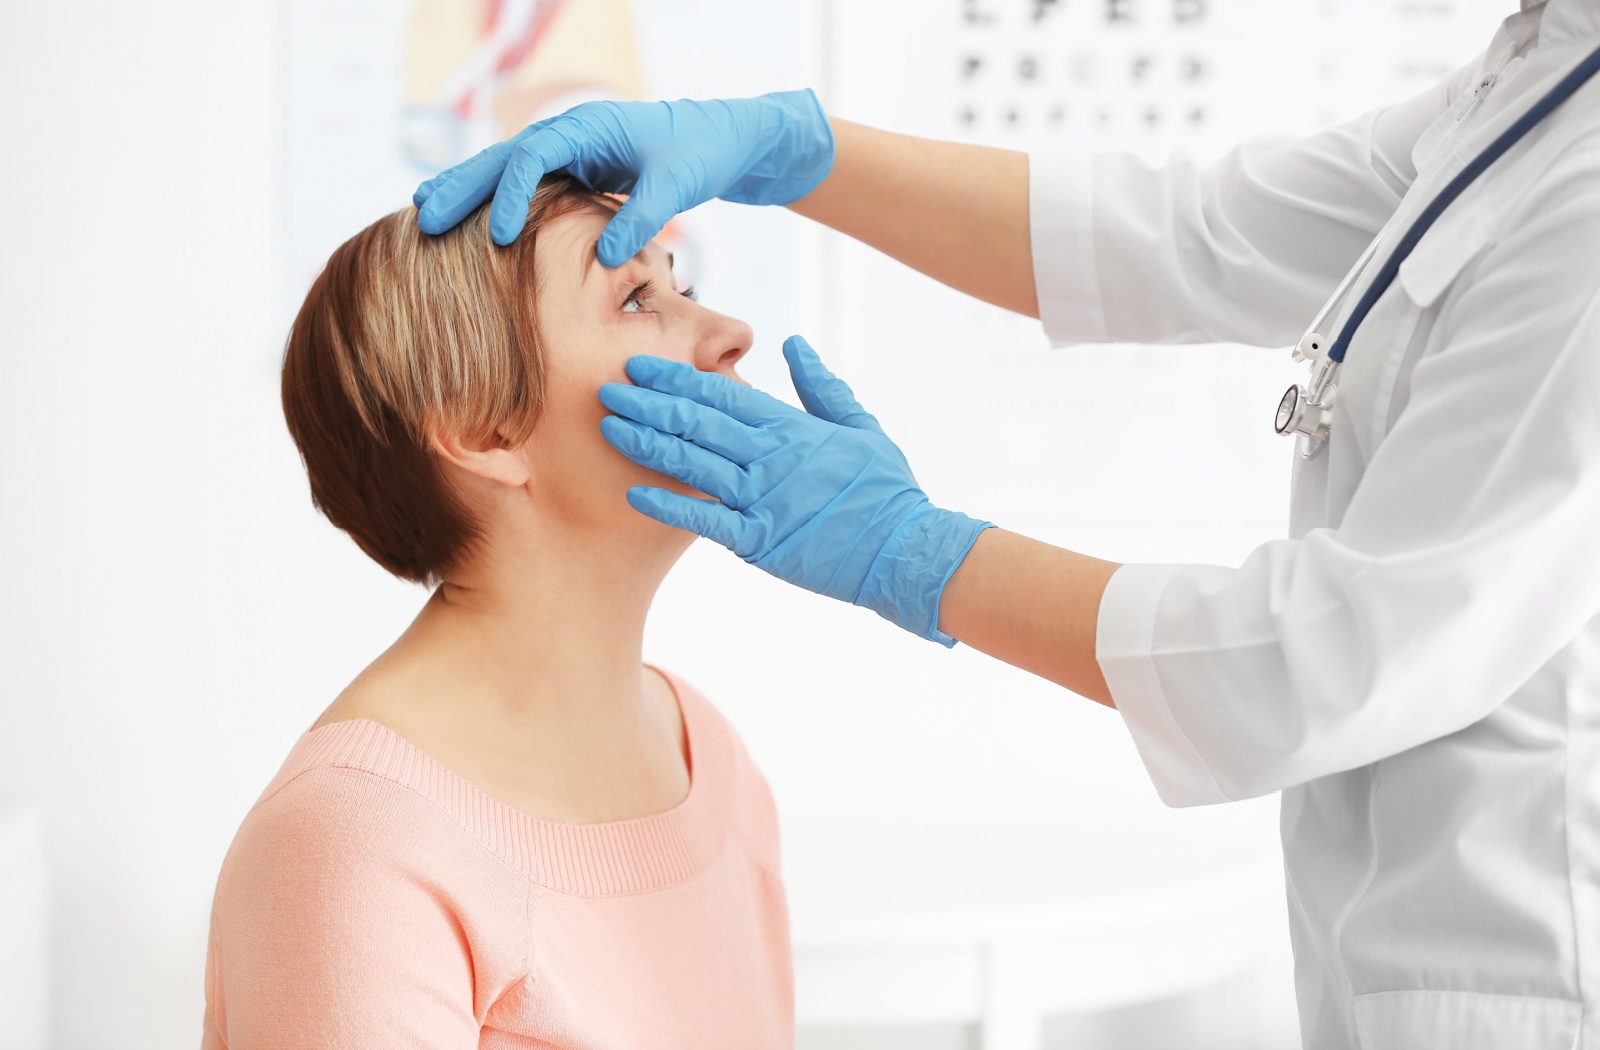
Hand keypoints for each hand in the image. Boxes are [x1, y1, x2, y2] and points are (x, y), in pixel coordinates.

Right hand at [413, 90, 833, 259]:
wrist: (720, 140)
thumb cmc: (700, 155)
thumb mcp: (677, 184)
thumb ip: (644, 216)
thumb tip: (608, 257)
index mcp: (588, 128)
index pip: (533, 157)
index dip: (510, 195)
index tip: (497, 236)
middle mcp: (569, 134)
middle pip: (501, 156)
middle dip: (461, 186)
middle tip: (422, 217)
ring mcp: (567, 151)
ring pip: (503, 169)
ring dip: (465, 191)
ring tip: (424, 217)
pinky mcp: (571, 171)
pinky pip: (521, 184)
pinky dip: (491, 200)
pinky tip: (466, 225)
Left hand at [598, 337, 990, 644]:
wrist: (903, 551)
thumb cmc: (886, 489)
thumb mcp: (859, 425)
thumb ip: (821, 385)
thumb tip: (793, 344)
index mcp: (791, 428)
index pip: (722, 394)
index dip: (677, 378)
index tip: (641, 366)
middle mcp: (770, 458)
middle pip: (698, 423)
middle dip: (649, 403)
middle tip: (608, 388)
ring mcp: (764, 500)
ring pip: (693, 463)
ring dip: (648, 442)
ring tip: (610, 426)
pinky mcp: (761, 541)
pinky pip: (705, 519)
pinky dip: (668, 504)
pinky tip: (634, 492)